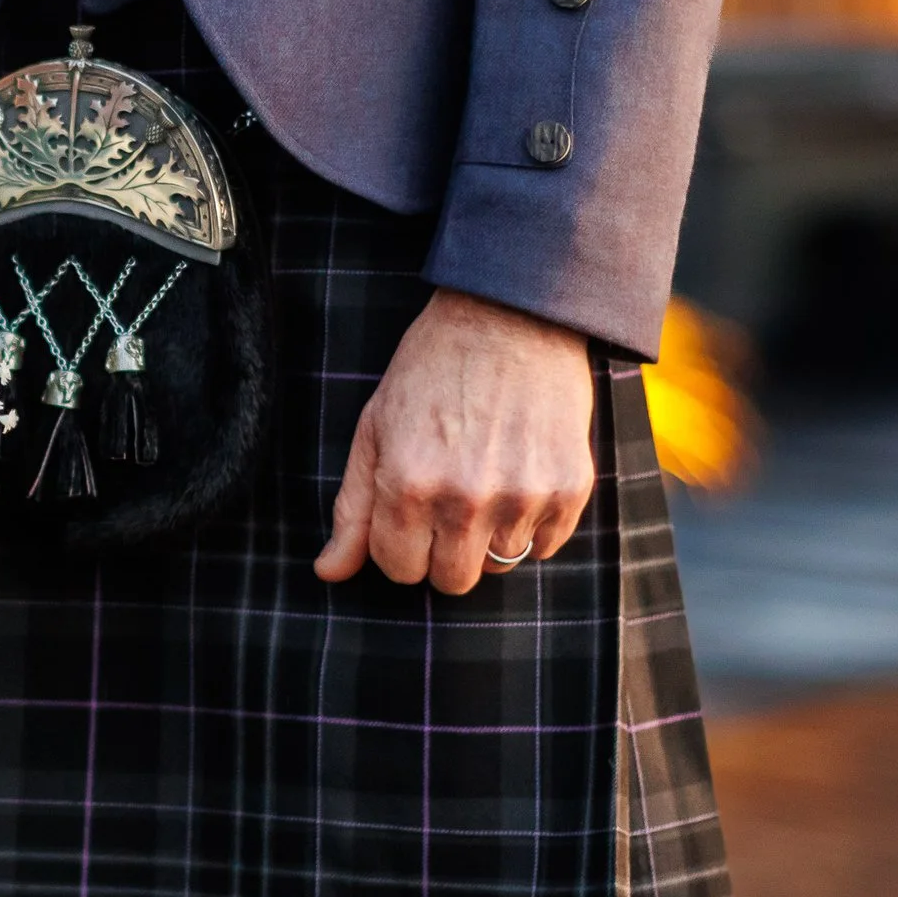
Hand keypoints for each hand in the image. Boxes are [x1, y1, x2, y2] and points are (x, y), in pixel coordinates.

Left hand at [313, 289, 594, 594]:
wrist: (510, 315)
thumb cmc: (431, 368)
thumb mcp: (375, 430)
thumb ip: (353, 509)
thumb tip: (328, 573)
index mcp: (408, 485)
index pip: (398, 569)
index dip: (399, 544)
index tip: (408, 512)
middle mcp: (465, 499)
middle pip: (451, 581)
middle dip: (442, 551)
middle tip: (446, 501)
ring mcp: (522, 496)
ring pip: (500, 566)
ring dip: (488, 537)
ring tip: (486, 480)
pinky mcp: (569, 488)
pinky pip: (545, 547)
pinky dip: (531, 526)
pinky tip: (519, 476)